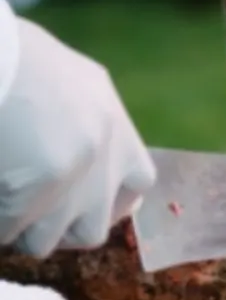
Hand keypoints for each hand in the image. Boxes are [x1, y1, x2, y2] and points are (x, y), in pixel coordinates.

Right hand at [0, 19, 154, 257]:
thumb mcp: (70, 81)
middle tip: (28, 215)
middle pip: (92, 229)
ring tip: (3, 198)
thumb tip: (79, 168)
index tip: (80, 208)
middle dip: (58, 230)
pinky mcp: (36, 191)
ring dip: (19, 228)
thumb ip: (86, 122)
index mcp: (111, 119)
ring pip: (46, 240)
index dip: (109, 202)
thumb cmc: (13, 59)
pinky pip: (8, 232)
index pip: (138, 183)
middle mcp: (103, 150)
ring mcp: (72, 174)